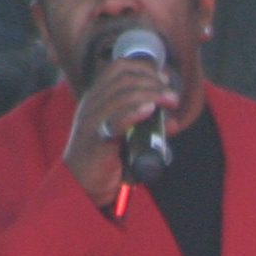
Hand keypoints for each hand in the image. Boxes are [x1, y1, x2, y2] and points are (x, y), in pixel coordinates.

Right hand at [61, 52, 174, 205]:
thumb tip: (173, 120)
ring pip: (123, 96)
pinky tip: (150, 110)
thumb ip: (146, 125)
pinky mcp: (95, 140)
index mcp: (96, 99)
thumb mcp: (126, 137)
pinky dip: (135, 112)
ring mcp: (91, 121)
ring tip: (170, 100)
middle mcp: (92, 105)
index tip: (164, 77)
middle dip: (153, 82)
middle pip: (124, 78)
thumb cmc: (105, 162)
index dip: (144, 67)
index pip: (118, 68)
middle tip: (172, 95)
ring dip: (152, 94)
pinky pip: (116, 120)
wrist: (83, 188)